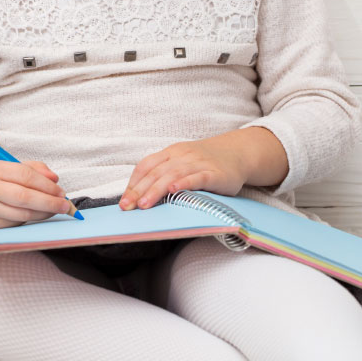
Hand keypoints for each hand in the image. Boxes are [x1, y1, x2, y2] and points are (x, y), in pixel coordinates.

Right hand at [0, 159, 72, 229]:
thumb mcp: (7, 167)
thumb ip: (32, 169)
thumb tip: (54, 178)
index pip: (25, 175)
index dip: (46, 184)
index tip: (61, 191)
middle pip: (24, 196)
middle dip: (49, 202)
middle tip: (65, 205)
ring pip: (22, 213)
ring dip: (44, 213)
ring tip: (56, 210)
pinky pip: (17, 222)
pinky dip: (32, 219)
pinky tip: (39, 215)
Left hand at [119, 137, 248, 210]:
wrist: (237, 152)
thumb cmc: (205, 162)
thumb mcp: (182, 163)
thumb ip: (165, 174)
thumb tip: (140, 197)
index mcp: (171, 153)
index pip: (146, 166)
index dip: (133, 183)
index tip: (124, 201)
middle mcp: (182, 156)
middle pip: (156, 172)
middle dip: (139, 190)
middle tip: (128, 207)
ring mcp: (198, 163)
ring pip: (172, 175)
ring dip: (156, 190)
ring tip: (144, 204)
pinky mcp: (214, 173)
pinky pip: (197, 178)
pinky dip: (184, 183)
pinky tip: (174, 191)